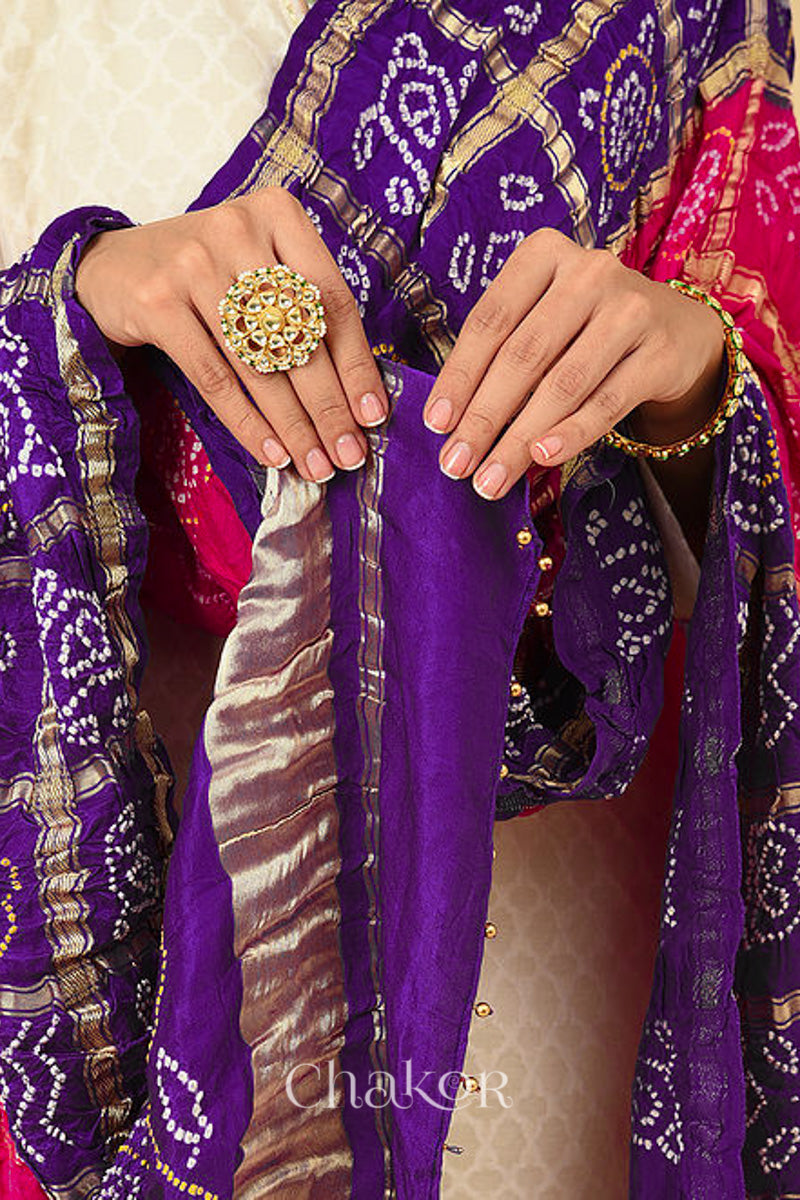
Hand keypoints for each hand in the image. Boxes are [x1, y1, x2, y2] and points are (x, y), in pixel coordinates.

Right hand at [74, 189, 388, 481]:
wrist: (114, 268)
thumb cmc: (206, 277)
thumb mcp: (258, 268)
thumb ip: (303, 309)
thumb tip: (358, 395)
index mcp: (277, 214)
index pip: (333, 301)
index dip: (357, 364)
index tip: (373, 415)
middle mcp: (237, 229)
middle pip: (299, 336)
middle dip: (329, 407)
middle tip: (349, 454)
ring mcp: (193, 263)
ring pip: (260, 364)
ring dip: (292, 425)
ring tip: (314, 464)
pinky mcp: (158, 302)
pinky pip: (215, 378)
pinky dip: (248, 423)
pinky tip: (271, 454)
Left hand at [423, 228, 724, 499]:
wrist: (677, 331)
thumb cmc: (586, 329)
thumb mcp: (542, 320)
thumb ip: (501, 353)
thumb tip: (451, 423)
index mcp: (544, 254)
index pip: (490, 321)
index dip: (459, 377)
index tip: (436, 424)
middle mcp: (590, 272)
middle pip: (523, 356)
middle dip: (483, 418)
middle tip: (455, 464)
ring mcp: (631, 309)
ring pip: (562, 384)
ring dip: (519, 440)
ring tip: (491, 481)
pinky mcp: (660, 352)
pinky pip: (606, 402)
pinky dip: (571, 434)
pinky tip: (540, 458)